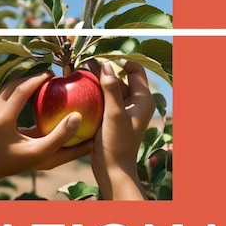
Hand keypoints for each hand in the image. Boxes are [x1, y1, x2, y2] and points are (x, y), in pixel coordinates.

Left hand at [0, 73, 92, 200]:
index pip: (24, 86)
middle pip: (15, 82)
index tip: (55, 75)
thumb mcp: (36, 154)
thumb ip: (58, 137)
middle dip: (33, 77)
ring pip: (6, 86)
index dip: (41, 78)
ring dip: (23, 82)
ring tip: (39, 84)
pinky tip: (24, 97)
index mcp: (4, 116)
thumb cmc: (8, 165)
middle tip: (50, 77)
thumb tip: (77, 118)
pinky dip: (14, 90)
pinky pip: (1, 94)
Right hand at [91, 61, 154, 199]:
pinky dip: (95, 93)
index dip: (120, 60)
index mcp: (143, 100)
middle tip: (86, 61)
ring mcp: (124, 111)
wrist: (112, 170)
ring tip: (81, 71)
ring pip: (112, 88)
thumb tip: (106, 65)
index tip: (101, 56)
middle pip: (122, 77)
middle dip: (106, 69)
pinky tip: (81, 88)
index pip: (135, 69)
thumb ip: (111, 89)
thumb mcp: (114, 115)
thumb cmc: (117, 144)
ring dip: (98, 80)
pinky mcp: (113, 118)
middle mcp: (136, 103)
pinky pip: (105, 100)